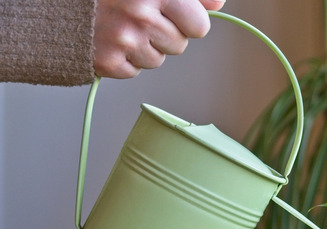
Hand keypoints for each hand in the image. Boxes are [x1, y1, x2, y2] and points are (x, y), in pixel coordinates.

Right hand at [94, 0, 224, 78]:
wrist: (55, 6)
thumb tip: (217, 4)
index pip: (199, 24)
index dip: (188, 20)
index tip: (172, 12)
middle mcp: (141, 13)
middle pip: (180, 45)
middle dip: (167, 34)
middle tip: (140, 17)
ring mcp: (124, 38)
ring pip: (159, 59)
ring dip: (145, 46)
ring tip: (122, 25)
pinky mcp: (108, 61)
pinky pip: (135, 70)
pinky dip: (124, 59)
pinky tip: (109, 38)